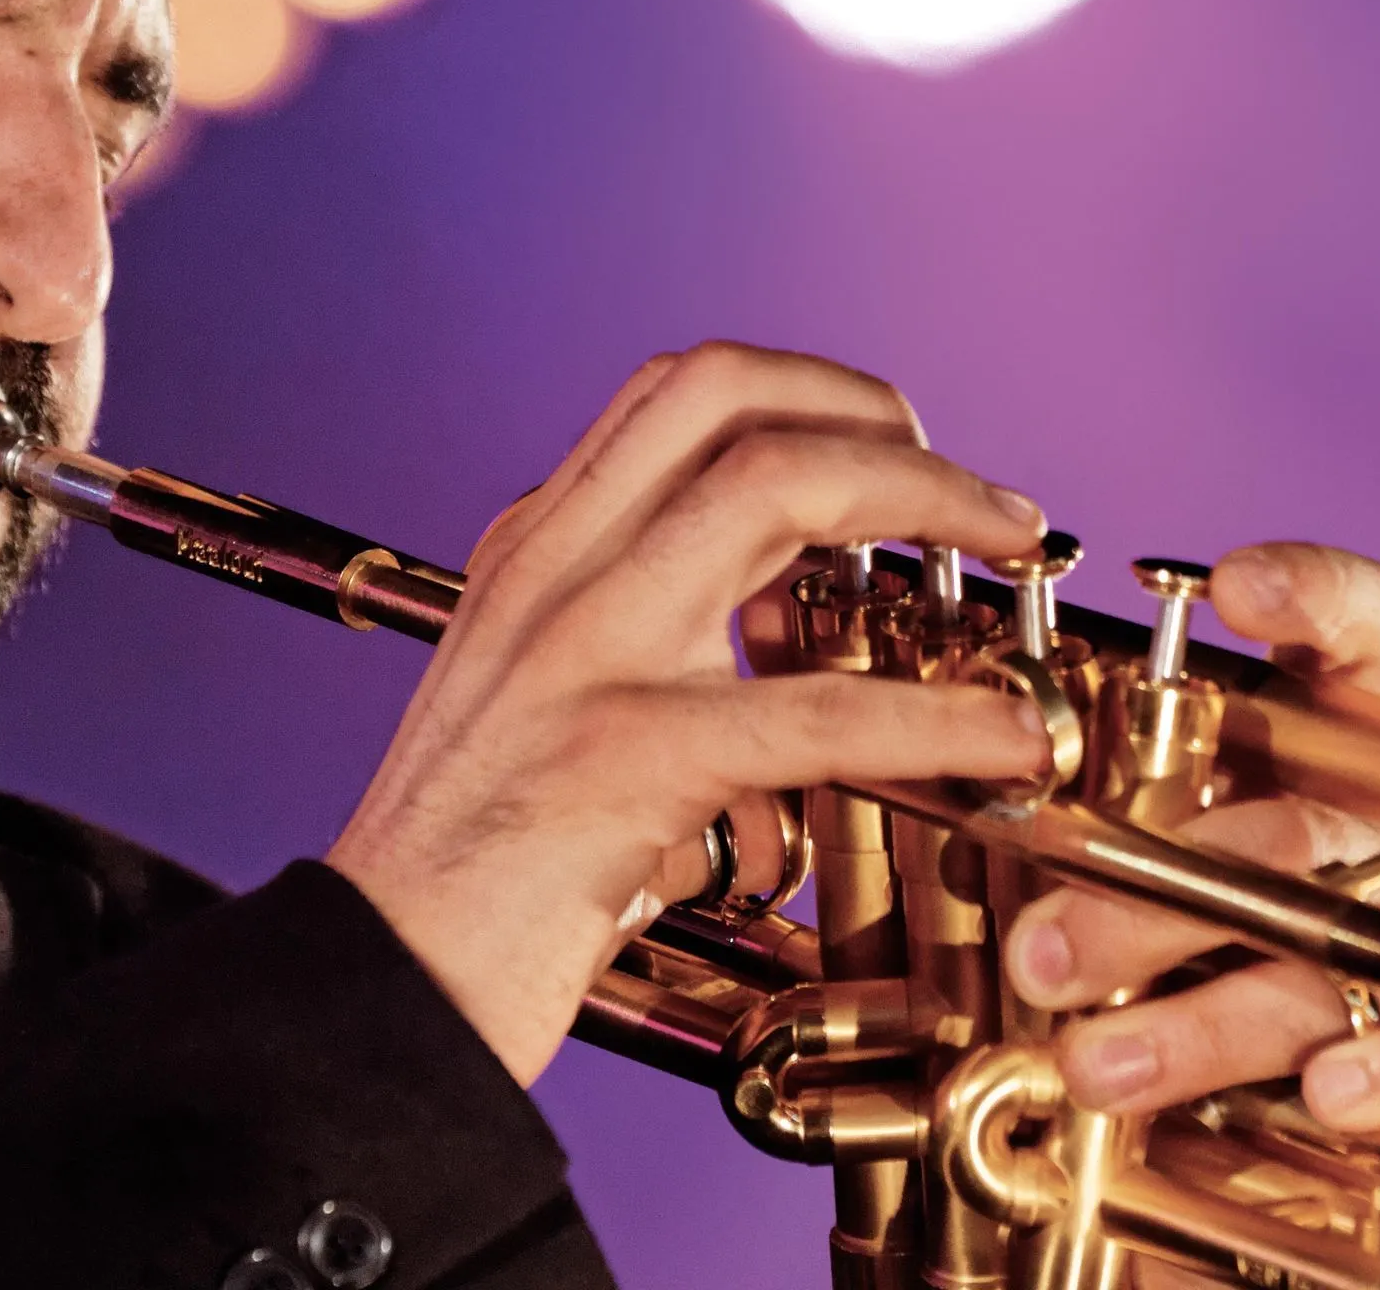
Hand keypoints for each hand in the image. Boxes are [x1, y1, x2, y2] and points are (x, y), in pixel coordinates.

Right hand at [325, 343, 1050, 1084]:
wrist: (370, 991)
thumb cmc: (467, 878)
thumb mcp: (540, 705)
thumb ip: (641, 640)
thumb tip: (778, 632)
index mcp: (535, 550)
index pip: (676, 393)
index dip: (809, 386)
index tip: (895, 437)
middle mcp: (552, 570)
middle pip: (729, 397)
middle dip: (877, 412)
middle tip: (971, 489)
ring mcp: (581, 651)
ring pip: (775, 487)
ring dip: (925, 496)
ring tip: (1009, 544)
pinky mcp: (622, 759)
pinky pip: (814, 705)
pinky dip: (936, 712)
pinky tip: (1003, 738)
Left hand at [1000, 544, 1379, 1132]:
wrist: (1195, 1048)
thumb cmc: (1145, 901)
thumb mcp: (1102, 832)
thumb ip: (1065, 806)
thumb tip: (974, 813)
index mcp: (1310, 731)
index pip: (1356, 628)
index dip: (1314, 594)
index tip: (1232, 586)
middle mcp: (1366, 821)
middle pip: (1295, 827)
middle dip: (1162, 892)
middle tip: (1043, 949)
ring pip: (1343, 951)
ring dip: (1211, 1016)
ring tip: (1096, 1060)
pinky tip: (1328, 1092)